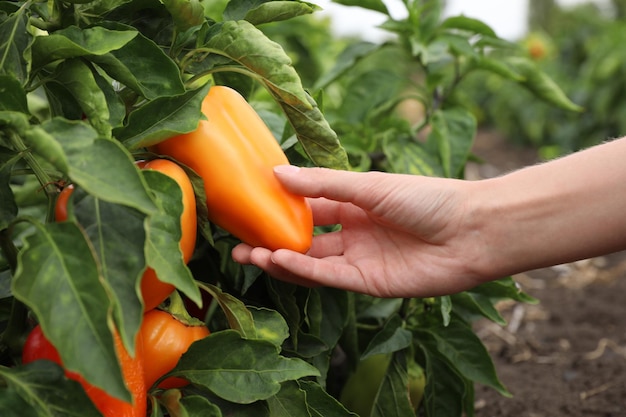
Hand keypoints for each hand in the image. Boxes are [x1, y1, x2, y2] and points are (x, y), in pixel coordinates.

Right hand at [232, 166, 487, 296]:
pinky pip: (329, 278)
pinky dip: (303, 271)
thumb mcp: (369, 186)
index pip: (310, 205)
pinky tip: (279, 262)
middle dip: (273, 241)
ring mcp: (361, 259)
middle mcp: (355, 232)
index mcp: (356, 204)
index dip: (280, 207)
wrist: (473, 231)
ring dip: (281, 259)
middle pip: (306, 239)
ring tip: (248, 255)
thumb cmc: (427, 197)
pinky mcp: (369, 283)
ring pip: (312, 262)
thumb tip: (277, 172)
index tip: (249, 204)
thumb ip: (324, 184)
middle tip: (239, 242)